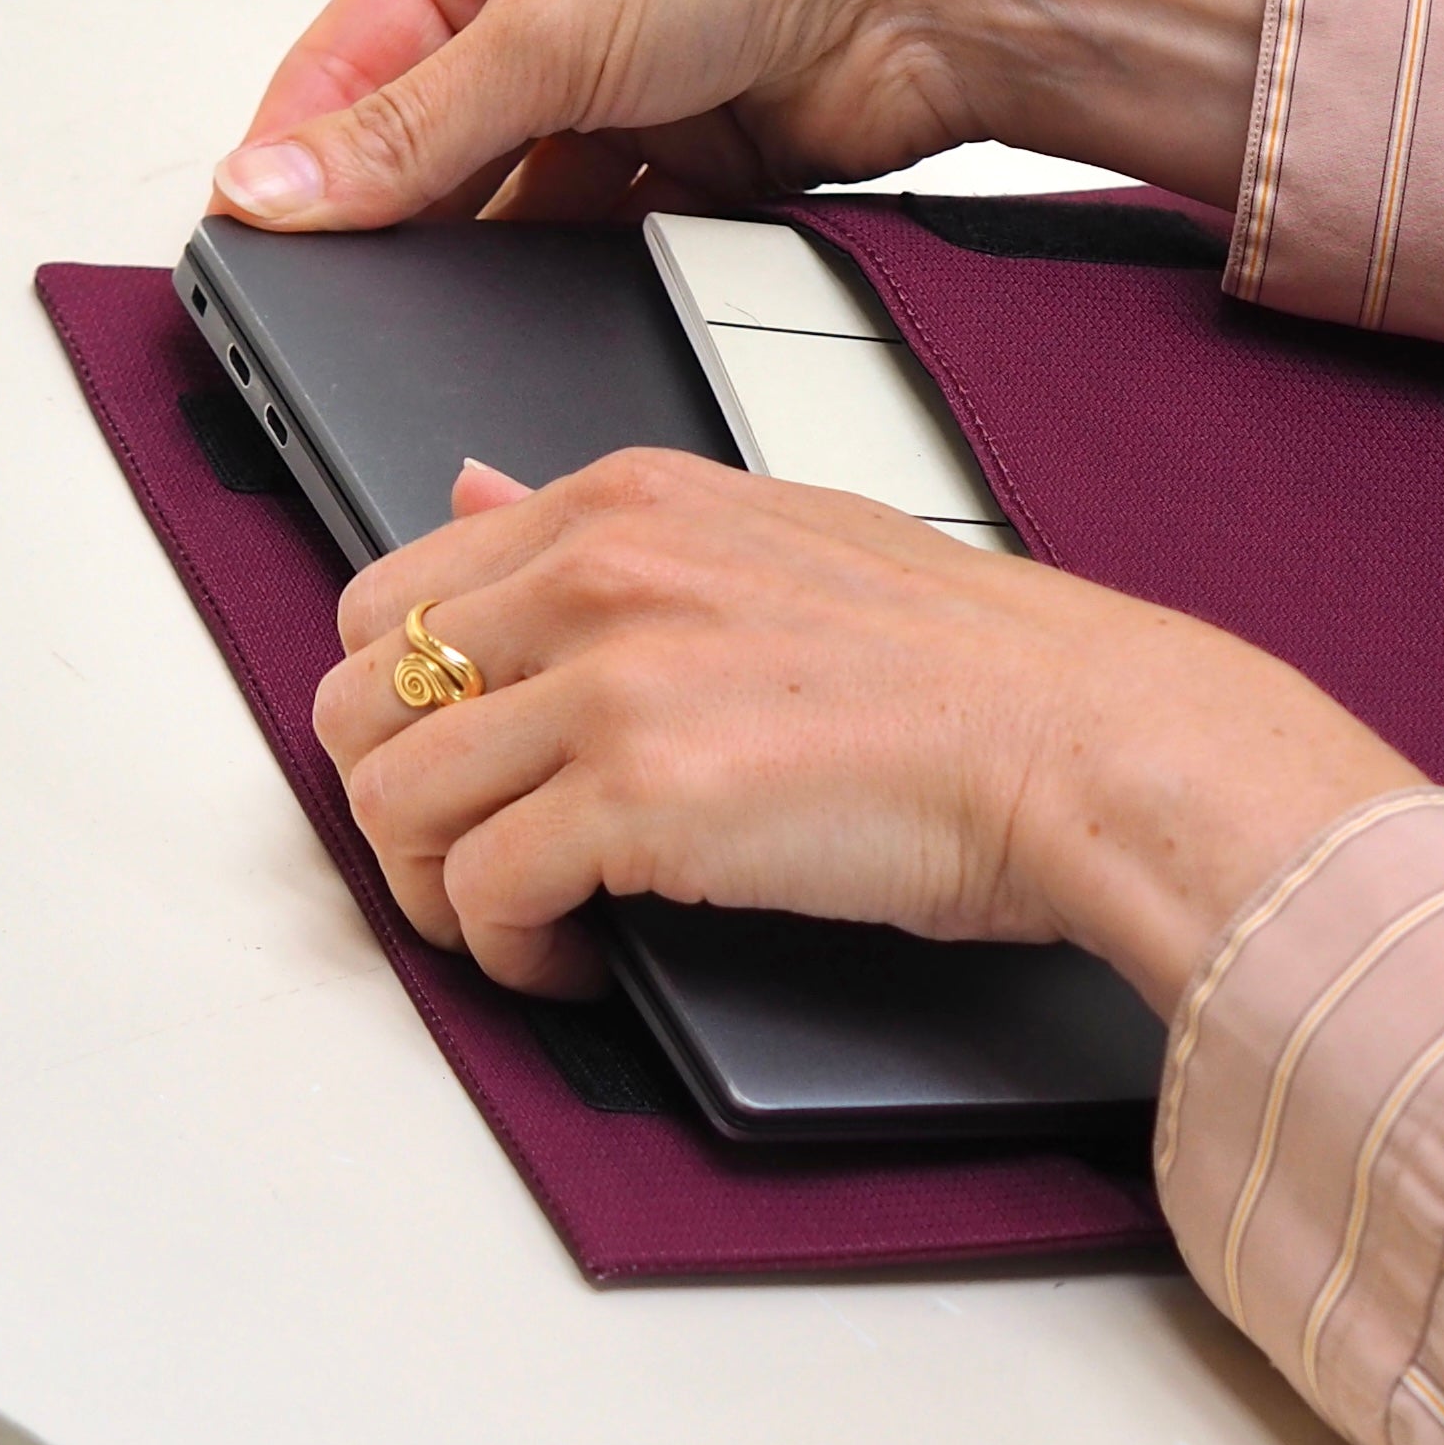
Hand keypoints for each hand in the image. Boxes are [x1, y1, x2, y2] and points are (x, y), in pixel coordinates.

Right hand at [214, 0, 1287, 232]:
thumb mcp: (543, 25)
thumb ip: (406, 128)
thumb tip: (275, 189)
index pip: (345, 54)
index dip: (298, 150)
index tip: (250, 237)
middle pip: (424, 137)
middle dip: (396, 209)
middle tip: (345, 292)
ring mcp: (617, 83)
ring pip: (510, 198)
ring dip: (489, 249)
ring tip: (458, 295)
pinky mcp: (685, 160)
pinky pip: (595, 236)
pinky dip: (575, 270)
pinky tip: (553, 297)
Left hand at [312, 452, 1421, 1014]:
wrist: (1083, 740)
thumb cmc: (967, 663)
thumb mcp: (770, 533)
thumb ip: (607, 523)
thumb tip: (468, 486)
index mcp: (625, 501)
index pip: (394, 593)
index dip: (400, 706)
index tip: (457, 767)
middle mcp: (600, 574)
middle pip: (360, 700)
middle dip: (394, 800)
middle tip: (470, 859)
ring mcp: (615, 683)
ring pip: (394, 801)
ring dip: (436, 891)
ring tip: (519, 922)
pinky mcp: (642, 802)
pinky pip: (480, 892)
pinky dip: (506, 951)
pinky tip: (572, 958)